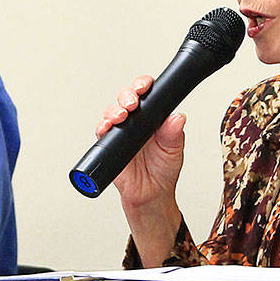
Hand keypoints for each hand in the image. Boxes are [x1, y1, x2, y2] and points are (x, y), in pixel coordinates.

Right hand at [95, 76, 185, 265]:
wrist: (150, 195)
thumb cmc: (163, 172)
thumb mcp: (174, 150)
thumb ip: (174, 134)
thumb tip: (177, 117)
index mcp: (153, 117)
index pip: (147, 94)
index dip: (143, 85)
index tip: (145, 86)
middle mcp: (136, 121)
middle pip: (126, 98)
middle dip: (127, 95)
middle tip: (132, 102)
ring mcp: (121, 132)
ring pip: (112, 111)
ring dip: (114, 109)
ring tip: (121, 115)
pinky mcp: (109, 144)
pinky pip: (102, 130)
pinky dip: (103, 126)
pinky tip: (107, 126)